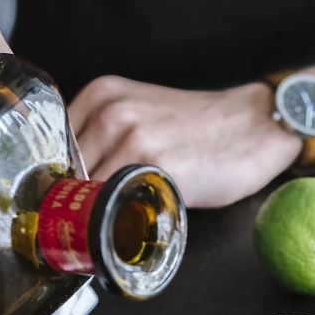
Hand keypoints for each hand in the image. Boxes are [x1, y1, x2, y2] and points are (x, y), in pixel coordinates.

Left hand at [68, 77, 301, 207]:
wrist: (257, 125)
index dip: (64, 179)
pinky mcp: (157, 167)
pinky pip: (122, 203)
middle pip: (70, 172)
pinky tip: (138, 218)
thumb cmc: (205, 128)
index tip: (76, 198)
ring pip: (92, 191)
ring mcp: (133, 139)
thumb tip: (79, 180)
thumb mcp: (144, 114)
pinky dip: (124, 217)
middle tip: (99, 216)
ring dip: (100, 212)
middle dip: (79, 198)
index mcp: (103, 95)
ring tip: (121, 219)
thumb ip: (108, 135)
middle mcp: (112, 113)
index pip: (57, 148)